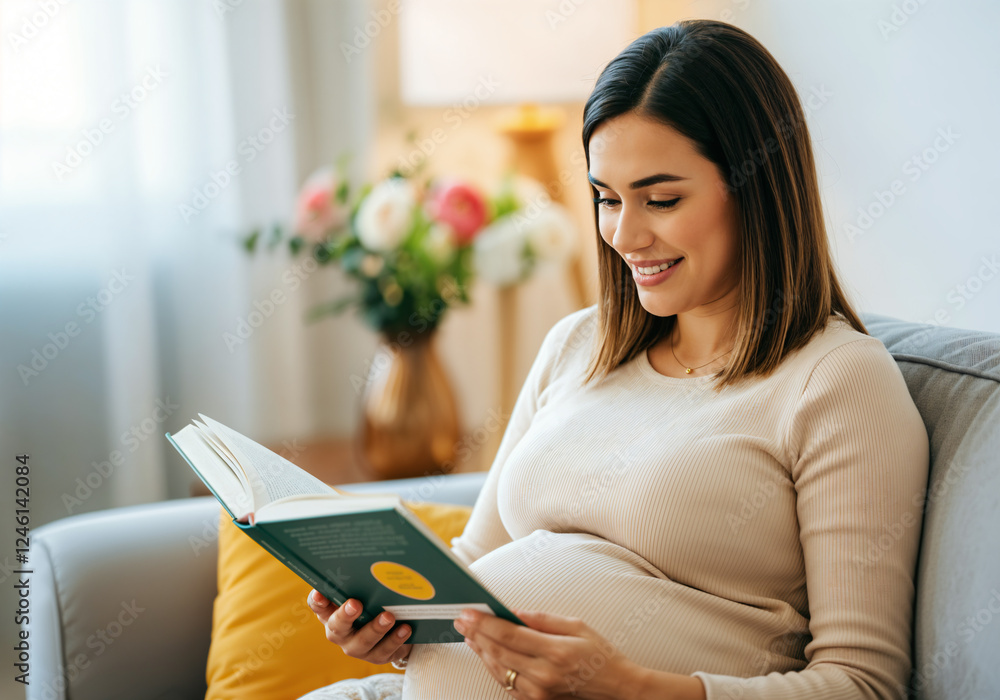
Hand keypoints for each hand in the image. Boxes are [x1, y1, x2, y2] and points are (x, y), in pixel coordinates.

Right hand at [306, 589, 411, 665]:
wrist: (394, 630)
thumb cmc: (373, 604)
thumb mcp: (366, 594)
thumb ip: (362, 584)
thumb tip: (374, 564)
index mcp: (332, 613)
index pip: (319, 606)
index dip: (317, 601)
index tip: (320, 593)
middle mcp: (340, 633)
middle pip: (337, 627)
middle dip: (345, 615)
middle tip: (355, 604)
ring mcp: (357, 647)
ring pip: (362, 641)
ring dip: (375, 628)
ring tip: (388, 616)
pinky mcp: (376, 656)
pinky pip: (384, 650)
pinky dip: (395, 639)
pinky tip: (405, 628)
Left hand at [453, 607, 637, 698]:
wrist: (617, 688)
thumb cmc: (599, 653)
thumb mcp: (576, 625)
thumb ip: (542, 619)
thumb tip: (513, 611)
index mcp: (555, 651)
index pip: (509, 634)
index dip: (484, 623)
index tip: (468, 612)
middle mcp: (544, 674)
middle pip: (499, 652)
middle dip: (476, 634)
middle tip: (461, 620)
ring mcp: (540, 692)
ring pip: (499, 670)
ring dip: (480, 651)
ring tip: (469, 635)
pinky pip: (508, 684)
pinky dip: (493, 667)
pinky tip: (486, 654)